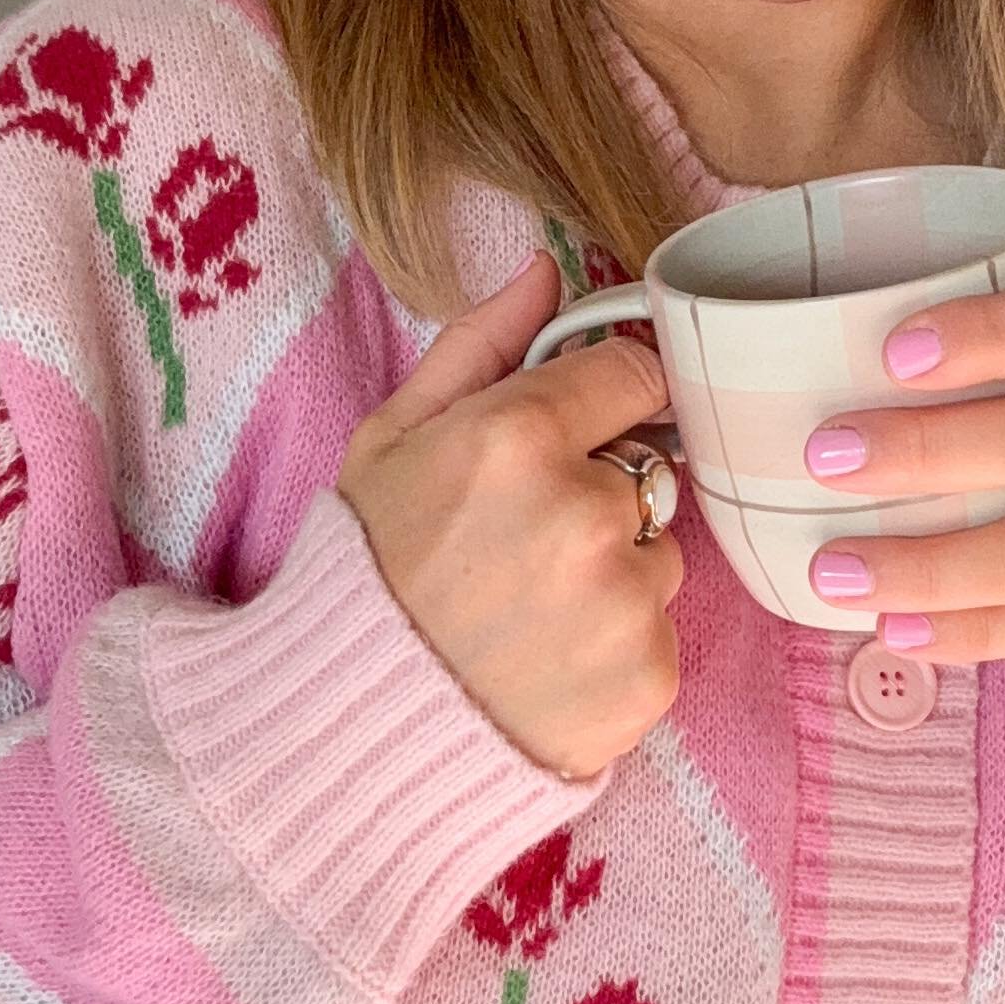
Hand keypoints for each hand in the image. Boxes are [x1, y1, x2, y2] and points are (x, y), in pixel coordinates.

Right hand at [336, 249, 683, 779]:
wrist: (344, 734)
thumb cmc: (361, 577)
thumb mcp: (389, 441)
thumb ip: (479, 346)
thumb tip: (547, 269)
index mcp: (519, 436)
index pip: (635, 373)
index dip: (601, 402)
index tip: (571, 436)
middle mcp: (587, 512)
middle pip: (648, 468)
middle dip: (599, 496)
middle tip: (518, 549)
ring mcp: (625, 601)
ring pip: (660, 556)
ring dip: (613, 576)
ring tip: (527, 617)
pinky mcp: (650, 678)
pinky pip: (660, 634)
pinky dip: (616, 650)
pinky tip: (546, 666)